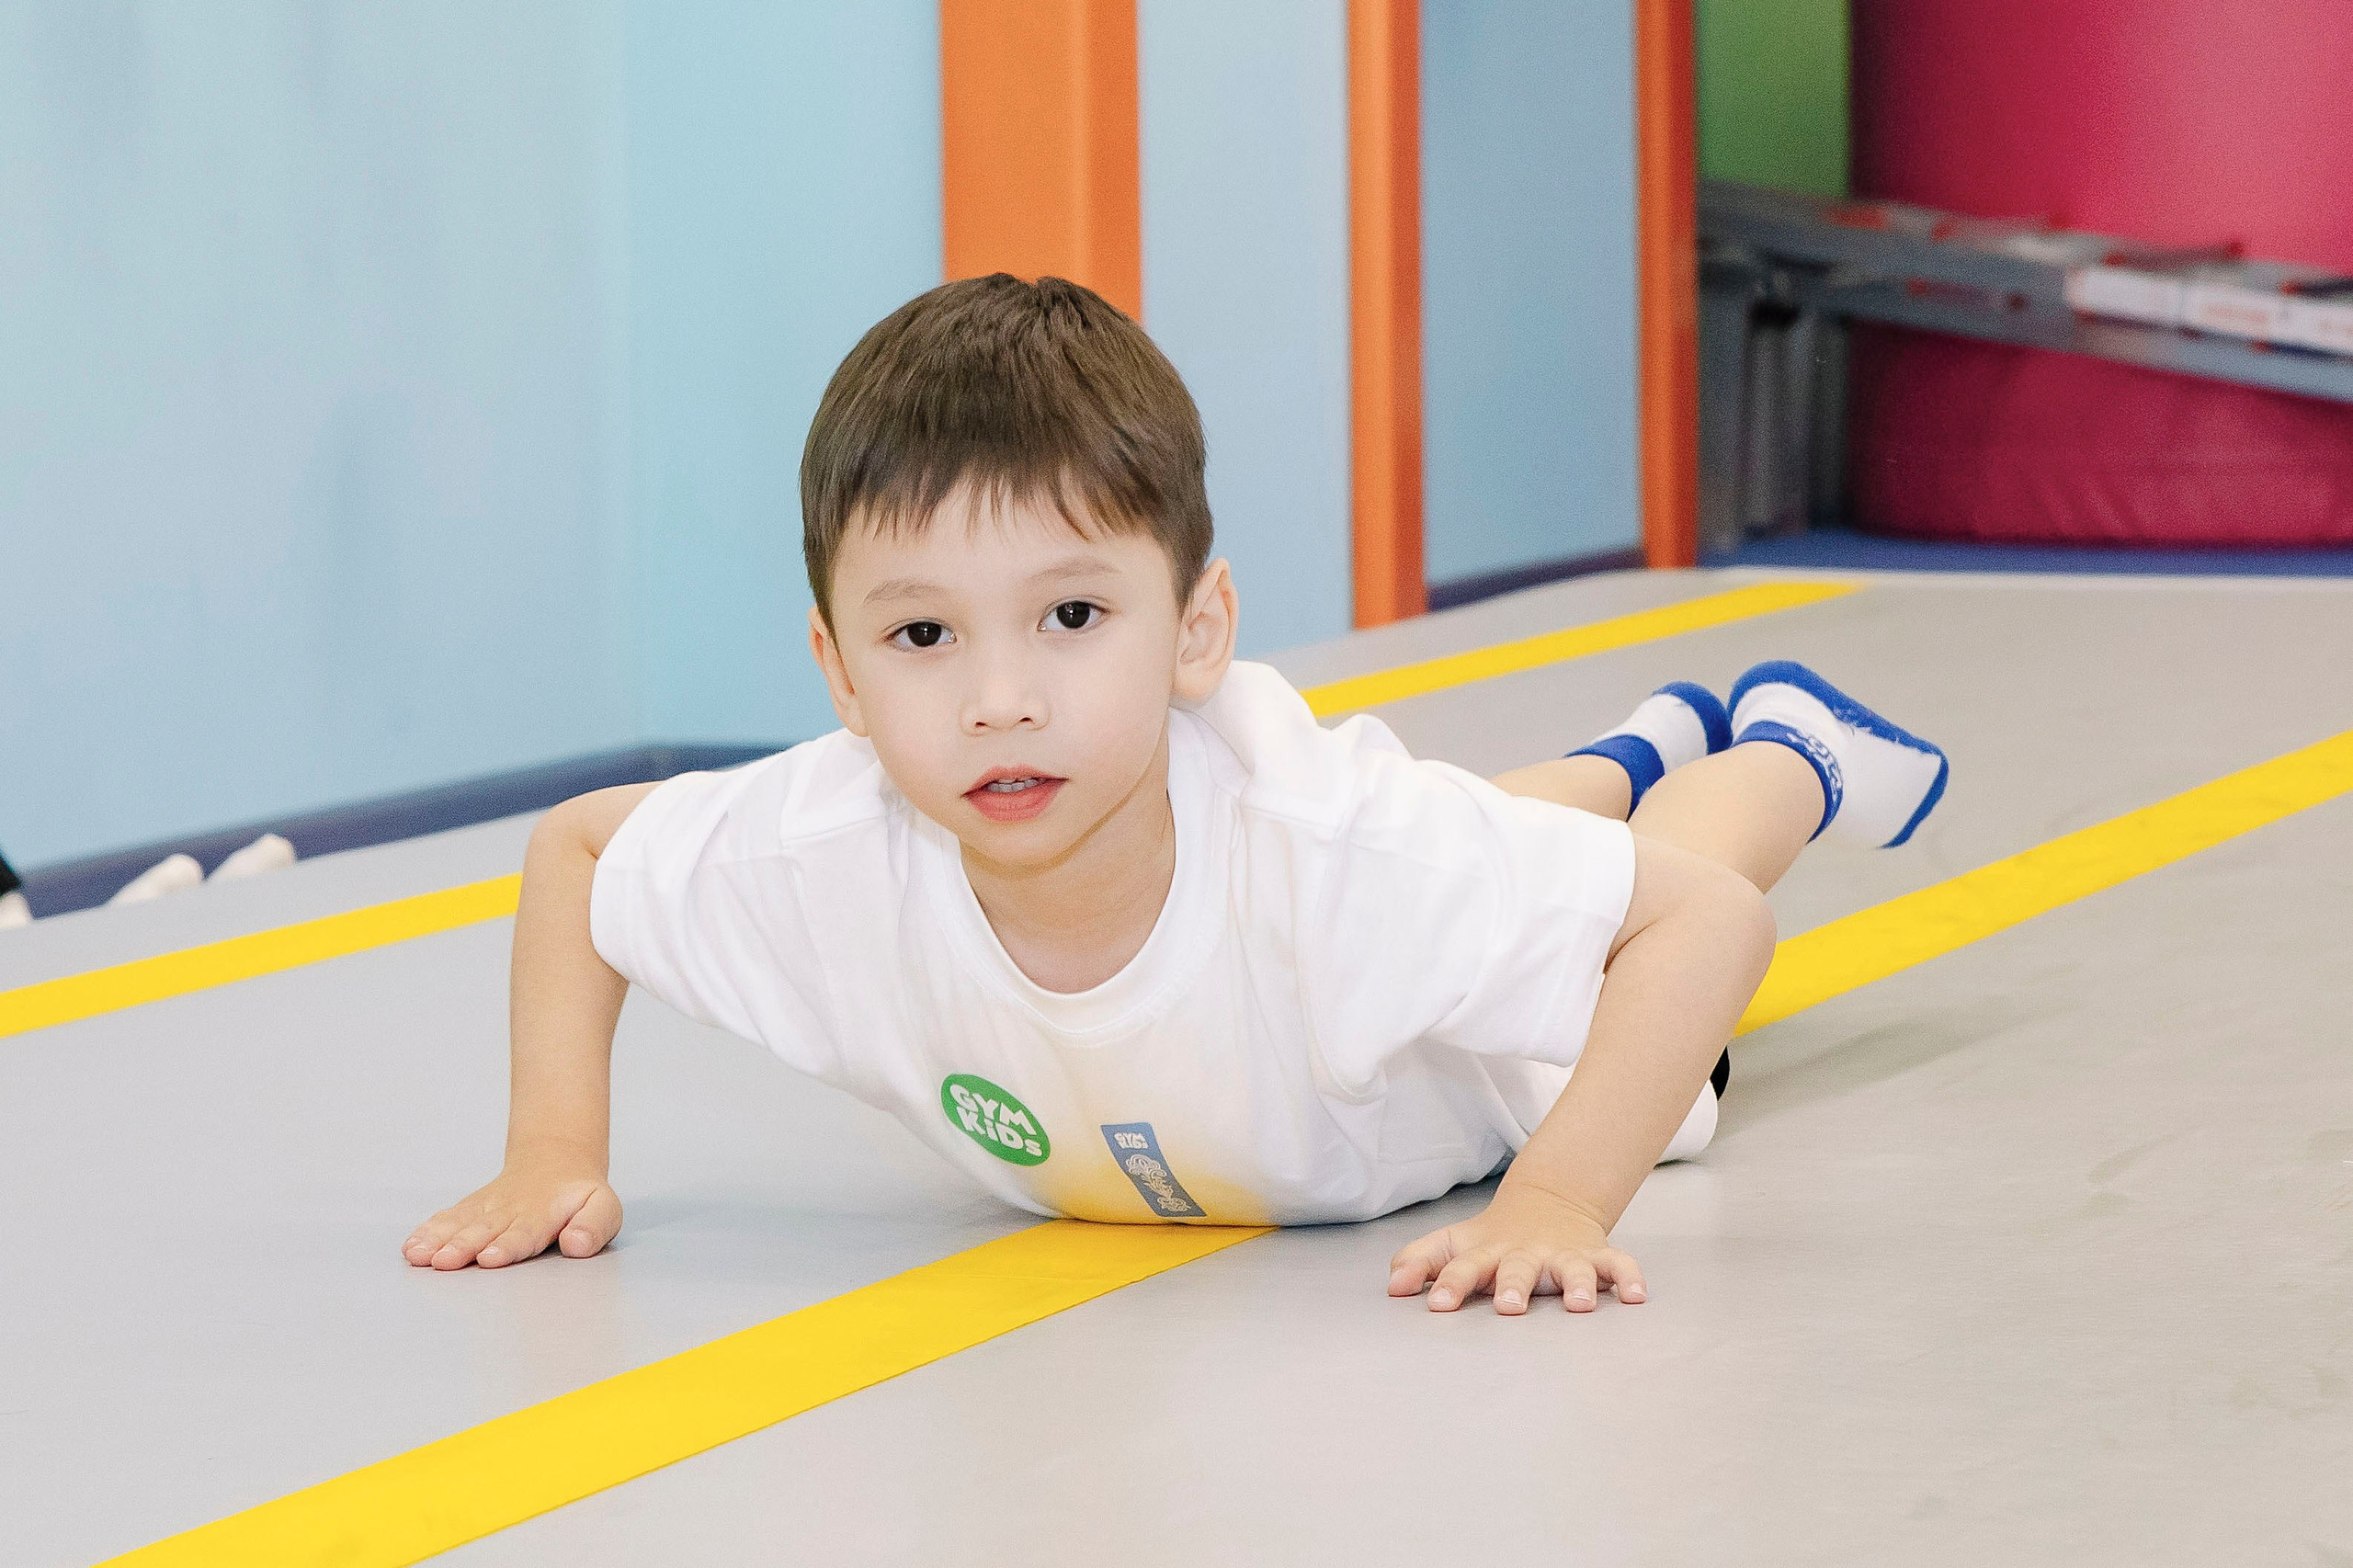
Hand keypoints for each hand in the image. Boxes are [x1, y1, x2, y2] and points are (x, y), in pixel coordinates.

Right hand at [402, 1149, 621, 1270]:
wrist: (556, 1161)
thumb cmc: (581, 1197)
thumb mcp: (603, 1208)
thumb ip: (594, 1226)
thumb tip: (577, 1244)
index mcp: (544, 1215)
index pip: (524, 1233)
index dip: (507, 1246)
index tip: (489, 1258)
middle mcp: (510, 1211)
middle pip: (485, 1230)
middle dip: (463, 1246)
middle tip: (445, 1261)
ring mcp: (487, 1209)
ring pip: (461, 1224)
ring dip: (439, 1240)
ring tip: (419, 1256)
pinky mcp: (471, 1209)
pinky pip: (449, 1218)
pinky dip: (429, 1232)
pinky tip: (412, 1248)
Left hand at [1386, 1180, 1646, 1314]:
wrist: (1548, 1200)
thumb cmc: (1491, 1239)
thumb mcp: (1452, 1243)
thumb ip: (1419, 1261)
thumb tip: (1392, 1285)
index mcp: (1486, 1252)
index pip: (1463, 1266)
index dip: (1449, 1284)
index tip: (1437, 1305)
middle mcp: (1525, 1253)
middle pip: (1517, 1268)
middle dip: (1512, 1286)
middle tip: (1507, 1307)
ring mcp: (1562, 1254)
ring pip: (1571, 1268)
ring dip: (1576, 1284)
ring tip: (1580, 1305)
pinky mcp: (1595, 1256)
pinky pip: (1617, 1264)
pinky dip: (1629, 1277)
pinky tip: (1637, 1296)